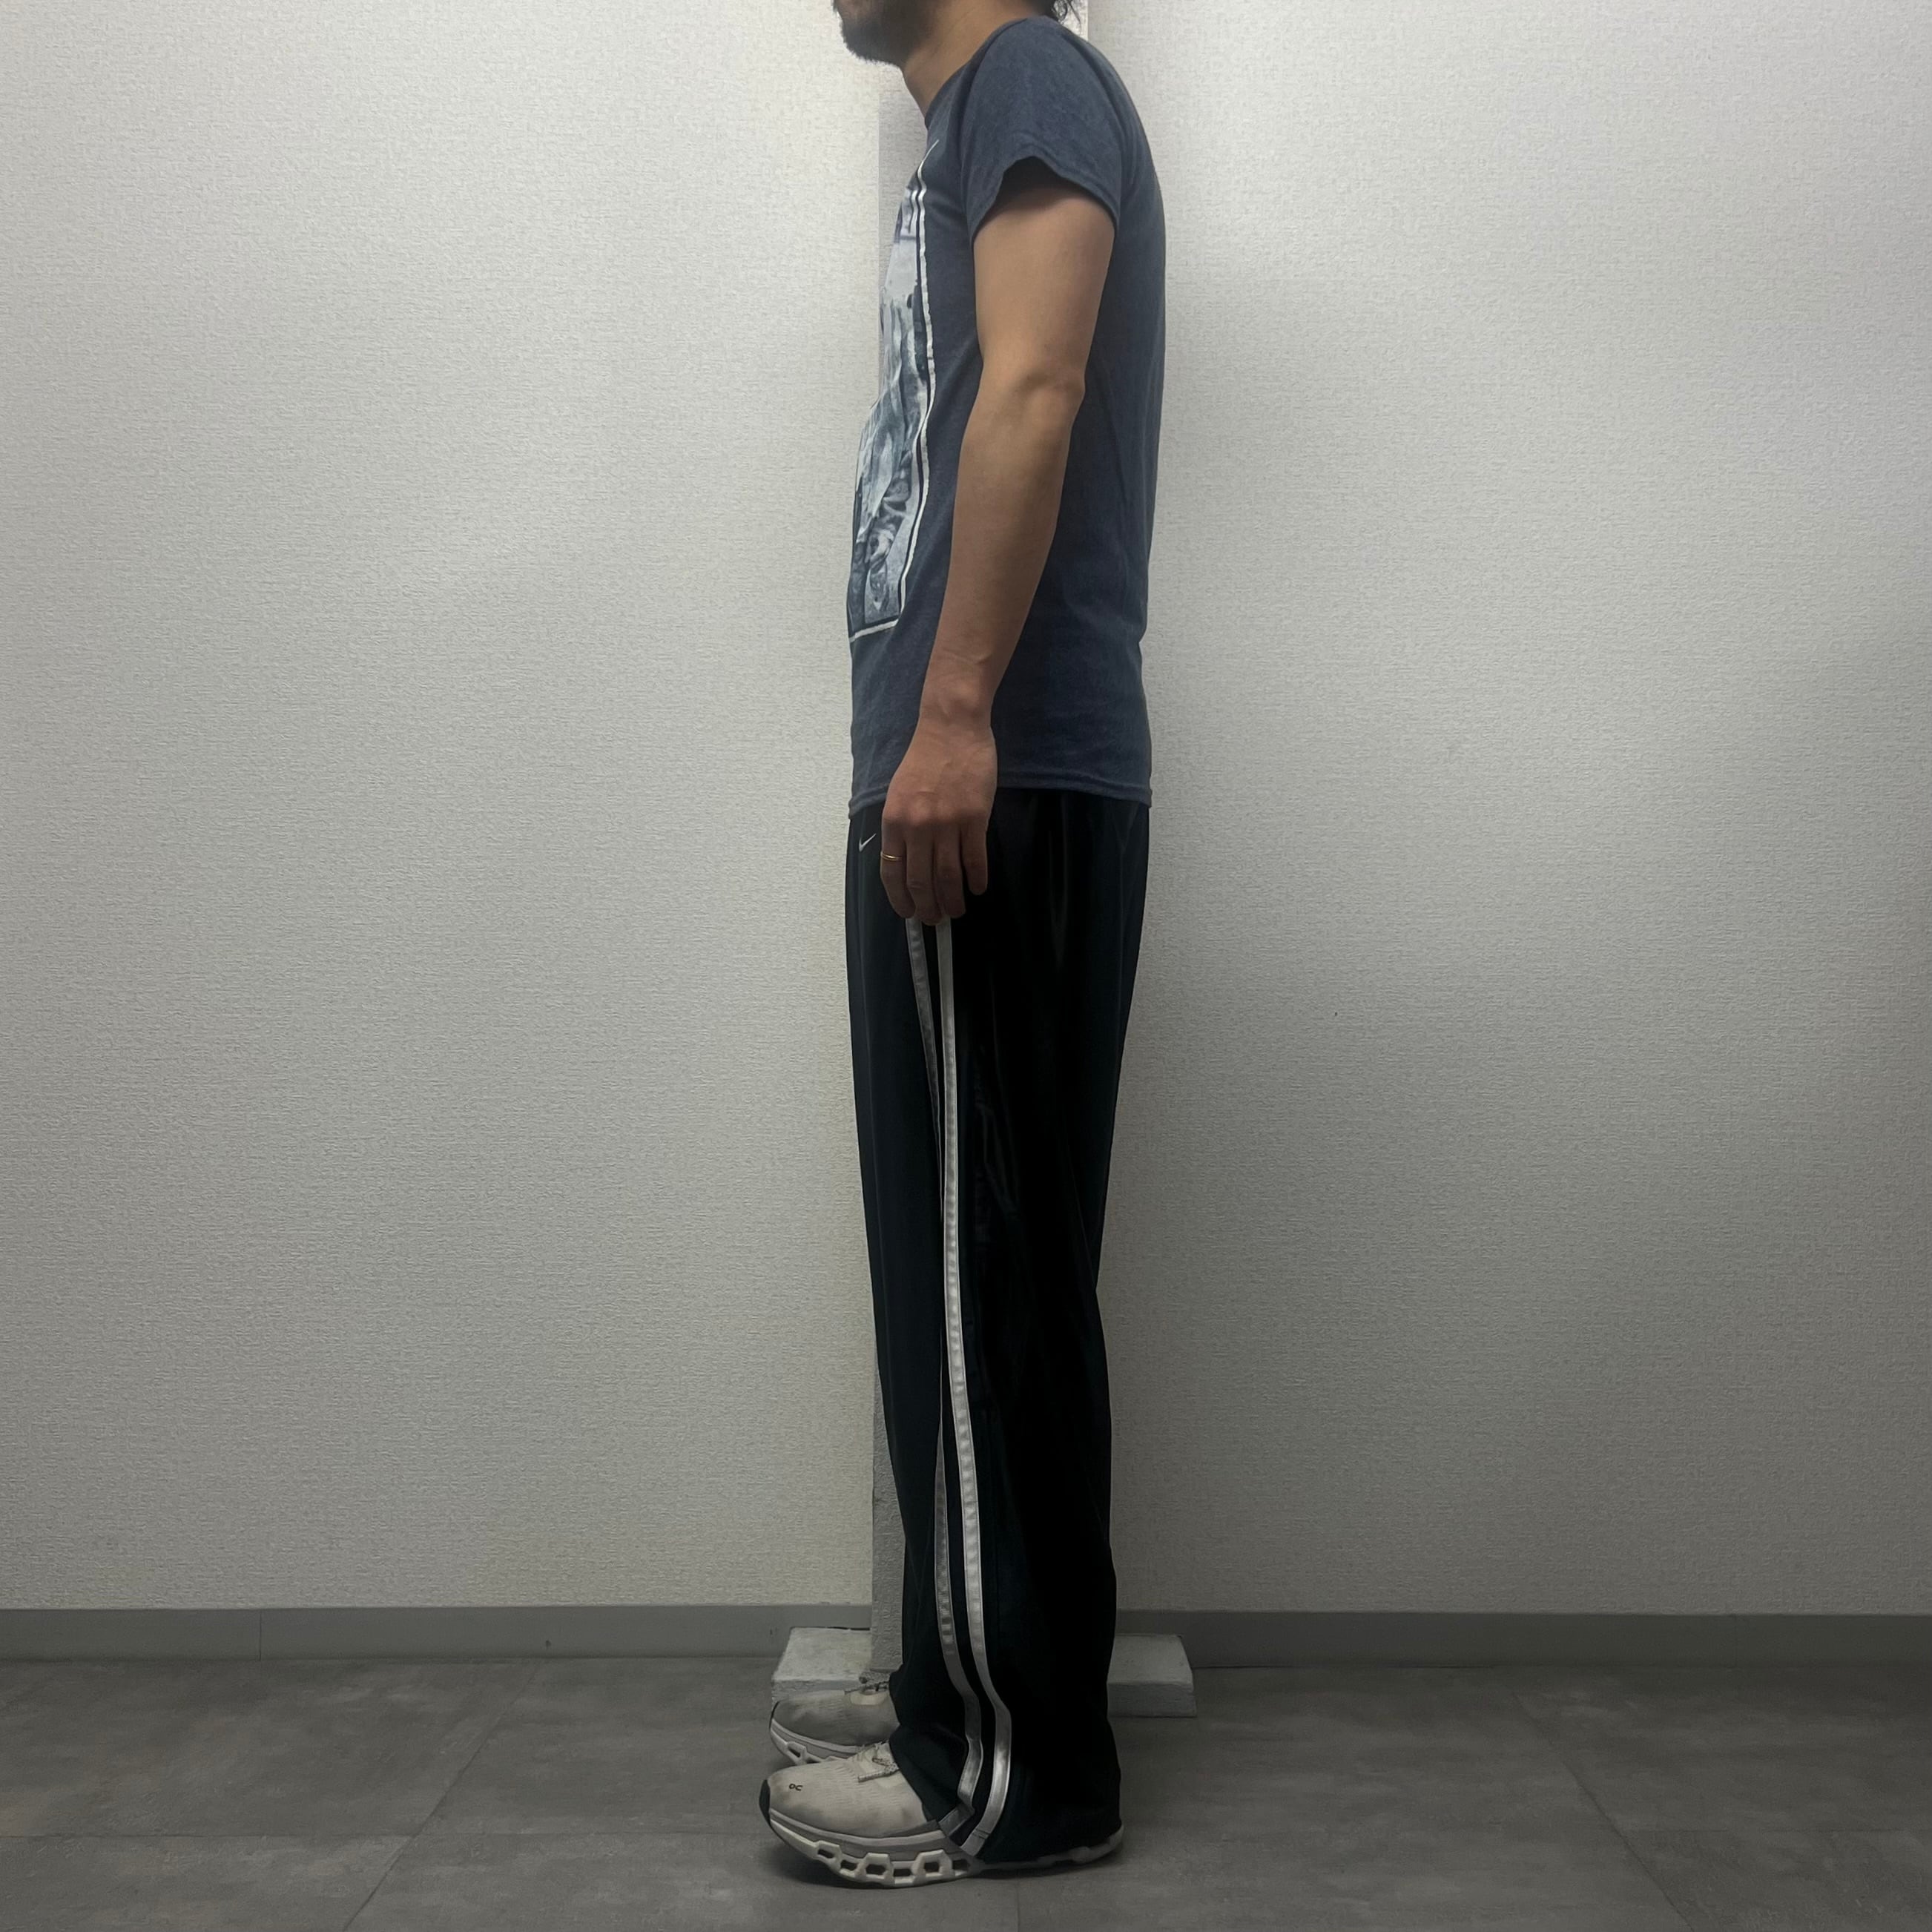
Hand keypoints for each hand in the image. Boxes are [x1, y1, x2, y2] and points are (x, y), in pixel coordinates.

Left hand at [880, 711, 996, 923]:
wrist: (951, 728)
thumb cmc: (925, 758)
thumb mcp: (899, 792)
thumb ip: (900, 826)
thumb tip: (905, 862)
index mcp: (894, 821)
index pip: (892, 872)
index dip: (900, 898)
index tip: (909, 913)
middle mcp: (917, 826)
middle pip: (921, 880)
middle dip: (928, 907)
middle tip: (936, 919)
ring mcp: (946, 823)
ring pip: (948, 876)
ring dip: (953, 899)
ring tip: (957, 911)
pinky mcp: (974, 818)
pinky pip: (974, 859)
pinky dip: (977, 878)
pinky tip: (978, 888)